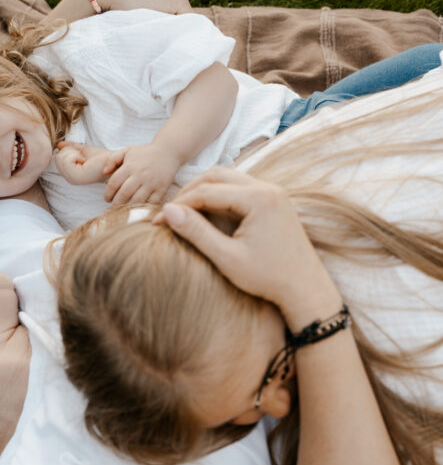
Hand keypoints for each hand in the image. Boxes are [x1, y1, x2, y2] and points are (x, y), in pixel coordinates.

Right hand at [55, 142, 122, 185]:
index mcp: (70, 174)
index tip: (81, 155)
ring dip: (73, 152)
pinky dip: (74, 155)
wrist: (113, 161)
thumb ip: (71, 148)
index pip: (57, 157)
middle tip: (83, 156)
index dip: (69, 150)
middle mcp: (69, 179)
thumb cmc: (101, 157)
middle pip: (57, 157)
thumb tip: (59, 144)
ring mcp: (72, 179)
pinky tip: (84, 160)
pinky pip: (66, 160)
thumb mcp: (83, 150)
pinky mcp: (76, 177)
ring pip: (60, 158)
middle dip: (70, 150)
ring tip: (84, 158)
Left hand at [103, 144, 181, 204]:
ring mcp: (152, 183)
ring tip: (122, 211)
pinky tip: (137, 209)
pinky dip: (143, 207)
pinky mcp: (161, 189)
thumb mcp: (127, 151)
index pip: (114, 183)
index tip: (106, 198)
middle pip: (124, 194)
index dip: (108, 193)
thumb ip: (112, 159)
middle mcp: (140, 175)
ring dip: (127, 208)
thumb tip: (103, 172)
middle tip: (112, 208)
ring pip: (136, 200)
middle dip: (115, 203)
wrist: (168, 152)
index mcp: (130, 166)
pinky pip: (151, 202)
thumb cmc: (144, 153)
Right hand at [155, 168, 340, 321]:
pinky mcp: (275, 201)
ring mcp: (274, 193)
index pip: (206, 191)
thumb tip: (167, 211)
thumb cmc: (268, 278)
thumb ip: (196, 232)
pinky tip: (207, 215)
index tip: (158, 222)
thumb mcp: (227, 258)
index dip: (178, 205)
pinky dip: (220, 196)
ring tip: (184, 214)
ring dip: (204, 191)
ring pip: (228, 179)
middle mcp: (268, 188)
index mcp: (258, 199)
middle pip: (216, 175)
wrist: (305, 289)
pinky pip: (241, 188)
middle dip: (189, 192)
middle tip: (169, 213)